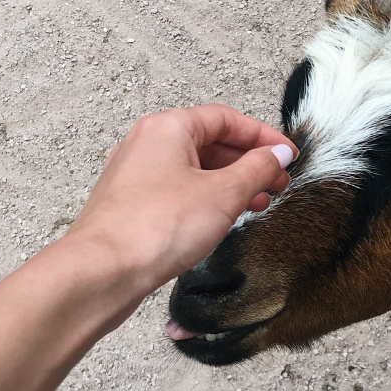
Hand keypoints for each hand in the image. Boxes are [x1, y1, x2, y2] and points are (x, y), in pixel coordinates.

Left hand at [67, 104, 296, 295]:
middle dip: (247, 162)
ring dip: (229, 183)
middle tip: (276, 183)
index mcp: (167, 127)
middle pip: (209, 142)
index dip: (262, 136)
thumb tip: (278, 154)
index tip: (287, 155)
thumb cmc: (156, 227)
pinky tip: (220, 219)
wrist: (103, 271)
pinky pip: (176, 190)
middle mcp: (146, 144)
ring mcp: (134, 174)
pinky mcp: (130, 204)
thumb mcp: (223, 194)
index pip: (226, 119)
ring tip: (256, 204)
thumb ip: (257, 169)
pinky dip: (204, 199)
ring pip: (192, 169)